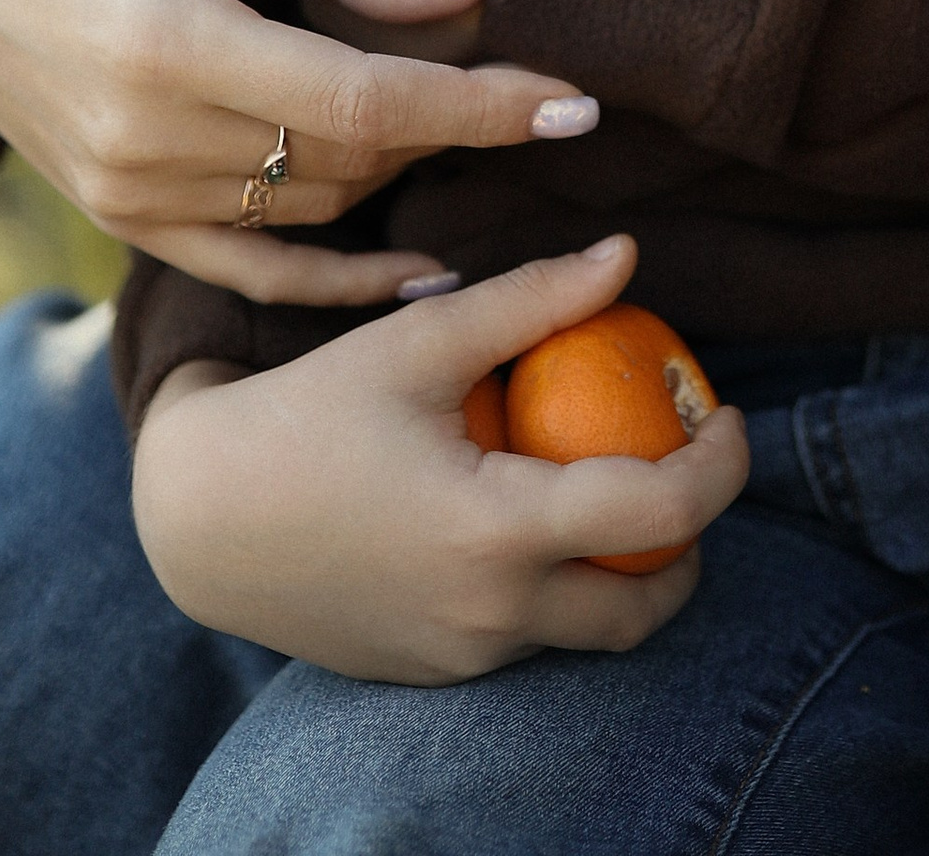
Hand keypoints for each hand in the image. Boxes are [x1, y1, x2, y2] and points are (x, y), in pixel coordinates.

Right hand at [0, 0, 598, 305]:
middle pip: (347, 162)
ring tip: (486, 137)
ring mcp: (123, 194)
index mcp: (168, 42)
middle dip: (456, 131)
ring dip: (404, 178)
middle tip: (542, 93)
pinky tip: (422, 276)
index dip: (483, 108)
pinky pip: (248, 270)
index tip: (579, 102)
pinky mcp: (116, 217)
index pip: (365, 104)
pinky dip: (339, 278)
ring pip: (311, 211)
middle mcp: (142, 139)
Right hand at [133, 233, 747, 680]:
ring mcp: (462, 659)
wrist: (198, 517)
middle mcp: (493, 616)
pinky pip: (526, 637)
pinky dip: (553, 585)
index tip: (730, 411)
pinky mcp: (432, 674)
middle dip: (693, 545)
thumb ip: (533, 300)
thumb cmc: (308, 412)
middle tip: (684, 464)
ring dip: (623, 569)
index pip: (662, 513)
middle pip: (647, 607)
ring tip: (608, 479)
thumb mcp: (420, 337)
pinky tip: (524, 512)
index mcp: (500, 534)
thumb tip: (627, 254)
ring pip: (588, 629)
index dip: (722, 463)